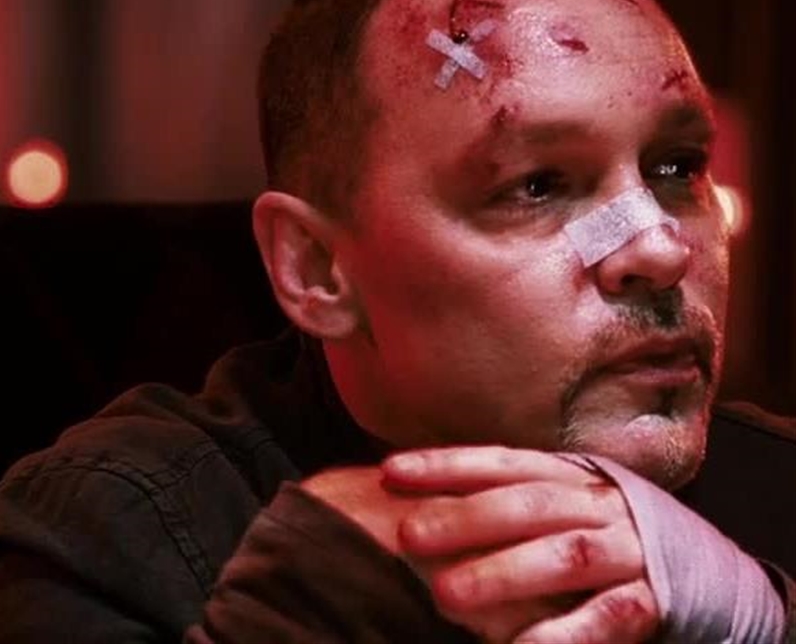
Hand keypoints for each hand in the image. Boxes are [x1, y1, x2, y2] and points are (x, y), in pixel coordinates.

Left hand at [381, 446, 658, 643]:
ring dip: (503, 574)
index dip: (445, 465)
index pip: (500, 462)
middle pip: (524, 505)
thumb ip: (494, 498)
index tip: (390, 472)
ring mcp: (628, 550)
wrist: (698, 570)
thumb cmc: (592, 536)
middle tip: (407, 535)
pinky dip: (565, 634)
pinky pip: (608, 616)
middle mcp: (599, 504)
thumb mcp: (550, 506)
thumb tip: (402, 489)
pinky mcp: (652, 600)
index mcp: (567, 476)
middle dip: (464, 518)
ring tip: (446, 596)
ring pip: (563, 555)